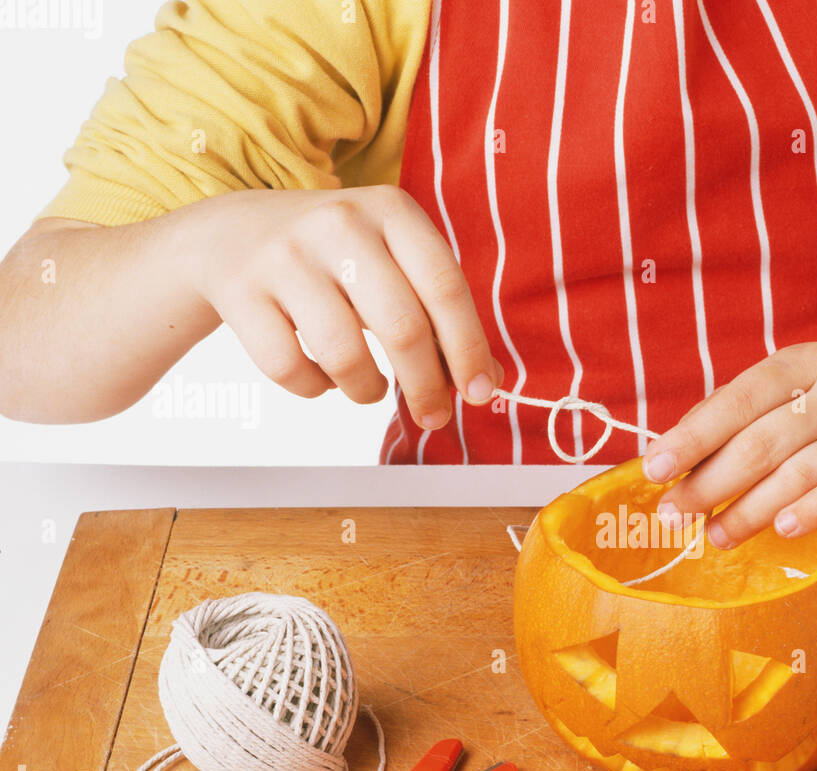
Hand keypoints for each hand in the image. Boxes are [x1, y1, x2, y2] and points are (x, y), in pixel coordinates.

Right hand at [183, 186, 499, 427]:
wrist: (230, 234)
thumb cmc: (335, 259)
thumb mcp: (392, 262)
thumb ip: (440, 314)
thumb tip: (489, 382)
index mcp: (391, 210)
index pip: (445, 287)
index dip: (468, 349)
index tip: (481, 393)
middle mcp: (338, 223)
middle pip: (401, 326)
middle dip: (425, 386)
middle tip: (434, 416)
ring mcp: (285, 255)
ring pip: (343, 355)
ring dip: (367, 391)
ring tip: (370, 389)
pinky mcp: (240, 291)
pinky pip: (289, 368)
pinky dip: (315, 388)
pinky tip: (323, 377)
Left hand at [642, 343, 816, 544]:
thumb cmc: (812, 445)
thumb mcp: (769, 423)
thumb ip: (723, 433)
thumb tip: (666, 464)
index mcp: (804, 364)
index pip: (740, 398)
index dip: (694, 436)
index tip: (654, 470)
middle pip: (765, 439)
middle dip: (711, 482)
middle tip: (675, 515)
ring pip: (802, 471)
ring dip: (750, 510)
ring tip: (717, 536)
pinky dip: (812, 511)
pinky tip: (782, 529)